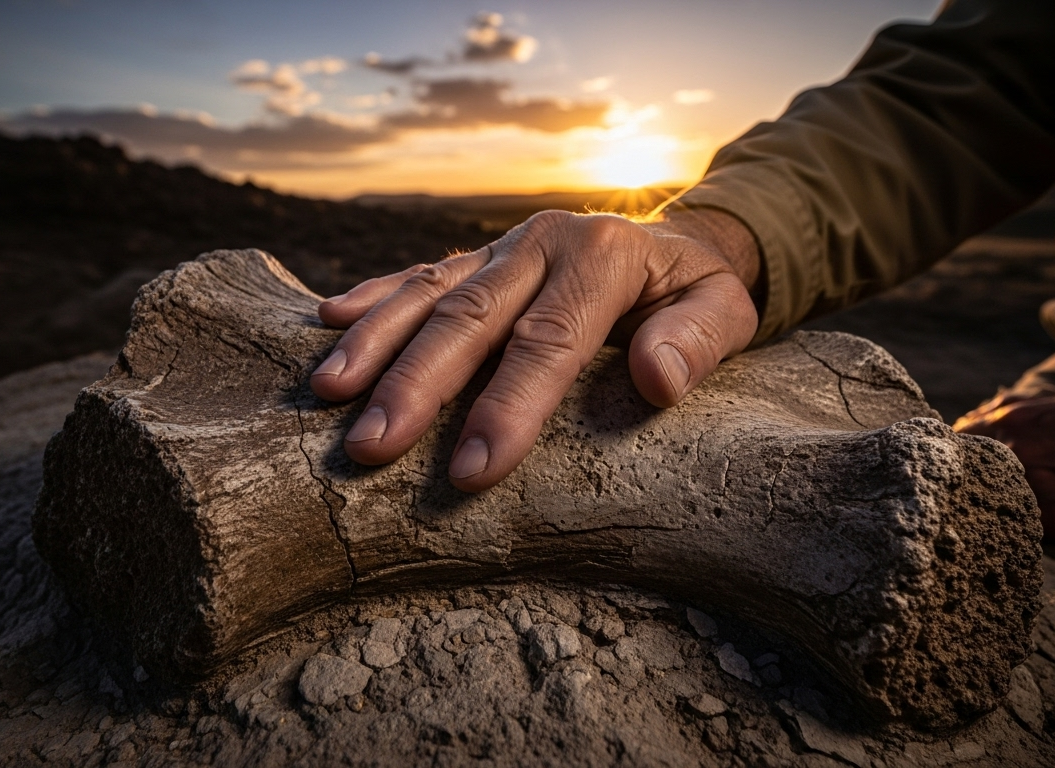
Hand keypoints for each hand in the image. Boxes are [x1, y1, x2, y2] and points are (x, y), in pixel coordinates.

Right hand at [309, 208, 761, 490]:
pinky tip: (327, 320)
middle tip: (369, 447)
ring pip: (429, 292)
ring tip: (328, 393)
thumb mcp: (727, 311)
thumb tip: (657, 379)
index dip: (508, 407)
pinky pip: (420, 273)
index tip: (468, 469)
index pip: (548, 341)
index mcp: (602, 258)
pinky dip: (373, 297)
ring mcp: (503, 247)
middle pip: (470, 317)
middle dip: (416, 385)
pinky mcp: (479, 255)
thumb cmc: (697, 292)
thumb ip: (698, 339)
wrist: (677, 241)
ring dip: (376, 342)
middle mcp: (542, 244)